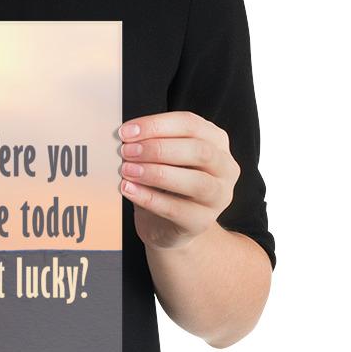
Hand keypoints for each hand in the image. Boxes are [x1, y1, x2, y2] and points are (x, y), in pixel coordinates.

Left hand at [117, 110, 238, 252]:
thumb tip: (125, 135)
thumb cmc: (164, 185)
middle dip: (158, 149)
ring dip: (156, 173)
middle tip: (126, 151)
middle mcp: (225, 167)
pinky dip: (149, 198)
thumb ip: (150, 144)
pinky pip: (178, 209)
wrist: (166, 227)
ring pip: (196, 181)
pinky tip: (129, 190)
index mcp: (216, 141)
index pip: (190, 124)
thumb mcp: (161, 159)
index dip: (157, 125)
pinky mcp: (203, 222)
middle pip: (198, 150)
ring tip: (127, 170)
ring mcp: (219, 196)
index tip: (126, 132)